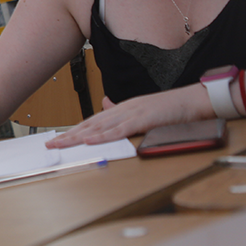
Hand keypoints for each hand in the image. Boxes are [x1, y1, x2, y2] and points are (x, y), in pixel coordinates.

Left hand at [46, 89, 195, 147]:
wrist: (194, 100)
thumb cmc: (172, 108)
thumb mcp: (143, 110)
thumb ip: (123, 111)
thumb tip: (106, 105)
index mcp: (122, 109)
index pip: (92, 122)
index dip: (74, 131)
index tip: (58, 140)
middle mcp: (123, 110)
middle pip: (90, 125)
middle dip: (69, 135)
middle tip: (50, 145)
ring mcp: (132, 113)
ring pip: (100, 127)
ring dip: (79, 136)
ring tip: (62, 144)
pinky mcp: (143, 119)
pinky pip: (120, 130)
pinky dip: (103, 136)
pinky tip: (90, 140)